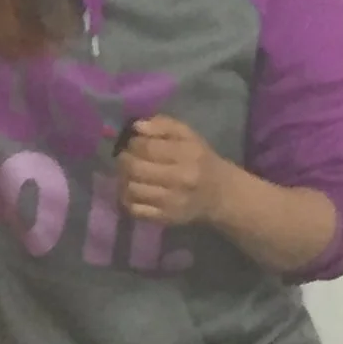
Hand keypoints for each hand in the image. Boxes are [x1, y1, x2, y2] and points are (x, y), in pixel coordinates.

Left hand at [118, 115, 239, 226]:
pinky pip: (134, 209)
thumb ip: (163, 125)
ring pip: (131, 188)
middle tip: (125, 158)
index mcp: (188, 155)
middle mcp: (180, 179)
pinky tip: (131, 191)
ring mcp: (172, 201)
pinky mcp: (165, 218)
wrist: (219, 194)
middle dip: (124, 160)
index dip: (133, 143)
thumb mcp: (188, 135)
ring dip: (123, 179)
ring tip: (128, 173)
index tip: (132, 143)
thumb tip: (137, 126)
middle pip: (135, 168)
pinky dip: (126, 199)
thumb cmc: (200, 160)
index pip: (147, 147)